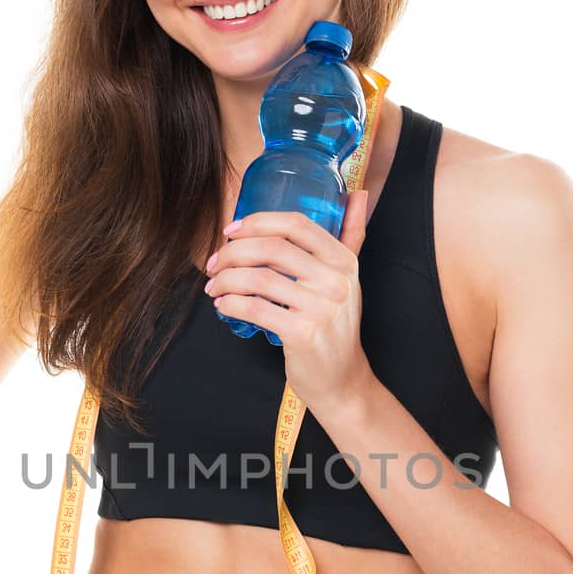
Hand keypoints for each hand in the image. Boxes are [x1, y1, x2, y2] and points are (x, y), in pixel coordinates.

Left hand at [204, 189, 375, 413]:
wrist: (342, 380)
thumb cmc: (336, 327)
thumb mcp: (349, 279)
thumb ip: (351, 236)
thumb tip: (358, 193)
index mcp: (343, 261)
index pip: (296, 224)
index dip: (259, 222)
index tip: (232, 230)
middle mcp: (336, 281)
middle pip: (273, 249)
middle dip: (233, 252)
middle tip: (215, 263)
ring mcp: (321, 308)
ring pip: (259, 278)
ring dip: (226, 279)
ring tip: (214, 287)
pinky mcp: (303, 334)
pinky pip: (256, 309)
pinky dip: (232, 303)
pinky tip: (223, 305)